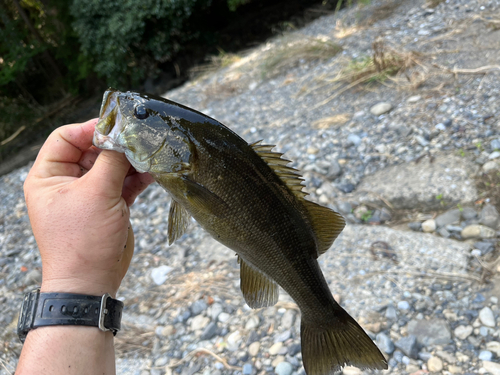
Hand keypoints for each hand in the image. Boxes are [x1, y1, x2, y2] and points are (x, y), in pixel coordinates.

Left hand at [23, 119, 154, 296]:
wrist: (92, 280)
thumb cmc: (82, 240)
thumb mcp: (96, 193)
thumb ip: (111, 160)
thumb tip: (123, 134)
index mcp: (49, 177)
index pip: (65, 138)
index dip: (89, 129)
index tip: (115, 126)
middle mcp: (67, 183)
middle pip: (92, 151)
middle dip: (116, 146)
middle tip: (138, 140)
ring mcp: (90, 195)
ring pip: (111, 167)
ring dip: (130, 162)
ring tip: (149, 156)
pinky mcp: (109, 205)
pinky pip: (123, 184)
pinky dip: (137, 178)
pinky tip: (152, 173)